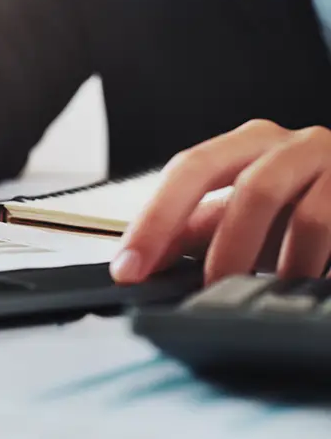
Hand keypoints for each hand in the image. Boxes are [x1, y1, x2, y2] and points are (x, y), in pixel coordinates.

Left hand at [110, 119, 330, 283]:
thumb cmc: (295, 203)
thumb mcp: (238, 213)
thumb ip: (188, 231)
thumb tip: (136, 262)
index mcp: (245, 145)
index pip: (189, 170)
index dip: (155, 221)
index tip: (128, 269)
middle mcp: (290, 144)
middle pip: (251, 187)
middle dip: (221, 247)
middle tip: (201, 292)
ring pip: (302, 216)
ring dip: (268, 260)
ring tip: (250, 294)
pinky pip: (330, 228)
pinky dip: (307, 264)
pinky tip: (294, 284)